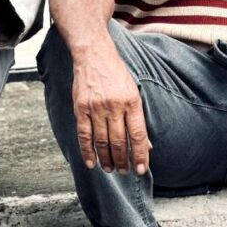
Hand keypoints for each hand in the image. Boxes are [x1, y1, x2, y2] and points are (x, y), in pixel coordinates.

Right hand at [72, 47, 149, 174]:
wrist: (94, 55)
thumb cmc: (116, 74)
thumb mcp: (133, 92)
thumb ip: (138, 118)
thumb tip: (146, 145)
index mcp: (131, 102)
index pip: (138, 135)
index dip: (140, 155)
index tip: (141, 170)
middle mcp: (114, 106)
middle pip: (120, 141)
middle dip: (123, 161)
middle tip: (124, 172)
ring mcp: (96, 107)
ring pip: (102, 141)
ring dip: (107, 159)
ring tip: (110, 169)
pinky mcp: (81, 108)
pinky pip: (84, 134)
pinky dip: (87, 151)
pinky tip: (92, 162)